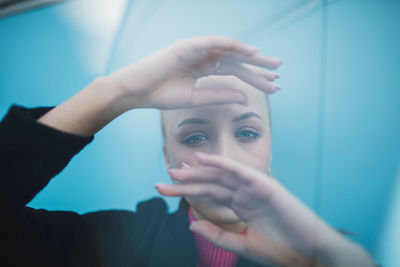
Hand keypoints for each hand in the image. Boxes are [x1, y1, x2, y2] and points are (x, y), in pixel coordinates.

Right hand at [107, 35, 282, 109]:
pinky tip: (252, 52)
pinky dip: (234, 46)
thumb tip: (245, 97)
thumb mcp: (196, 98)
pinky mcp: (188, 45)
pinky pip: (216, 43)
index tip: (273, 86)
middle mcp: (204, 56)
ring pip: (231, 51)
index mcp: (204, 68)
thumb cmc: (160, 95)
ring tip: (273, 65)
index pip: (235, 71)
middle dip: (259, 67)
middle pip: (237, 60)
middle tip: (280, 74)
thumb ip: (220, 95)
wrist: (135, 92)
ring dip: (252, 56)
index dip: (254, 78)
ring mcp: (196, 49)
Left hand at [155, 152, 375, 266]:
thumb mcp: (241, 243)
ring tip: (176, 170)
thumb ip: (216, 233)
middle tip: (164, 178)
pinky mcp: (266, 186)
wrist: (311, 254)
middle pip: (211, 183)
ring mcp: (255, 187)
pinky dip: (223, 164)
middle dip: (188, 180)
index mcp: (241, 204)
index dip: (189, 189)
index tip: (168, 187)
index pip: (210, 193)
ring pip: (222, 175)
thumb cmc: (282, 249)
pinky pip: (241, 172)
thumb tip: (190, 223)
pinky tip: (204, 160)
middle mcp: (245, 193)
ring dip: (199, 170)